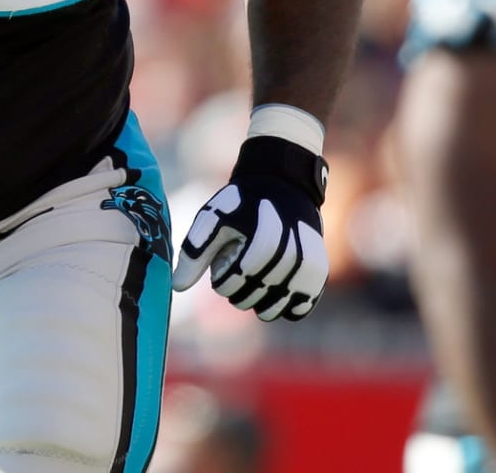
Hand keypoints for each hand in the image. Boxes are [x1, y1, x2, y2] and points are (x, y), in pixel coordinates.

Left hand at [171, 135, 328, 320]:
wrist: (281, 186)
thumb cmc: (242, 203)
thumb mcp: (214, 218)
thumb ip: (194, 251)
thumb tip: (177, 287)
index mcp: (264, 241)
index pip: (233, 283)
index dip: (221, 280)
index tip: (220, 266)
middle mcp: (292, 257)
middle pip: (252, 297)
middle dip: (236, 290)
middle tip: (235, 271)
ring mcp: (309, 269)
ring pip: (275, 308)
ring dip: (258, 301)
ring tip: (252, 279)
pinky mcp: (319, 277)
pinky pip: (299, 308)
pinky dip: (284, 305)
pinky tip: (273, 290)